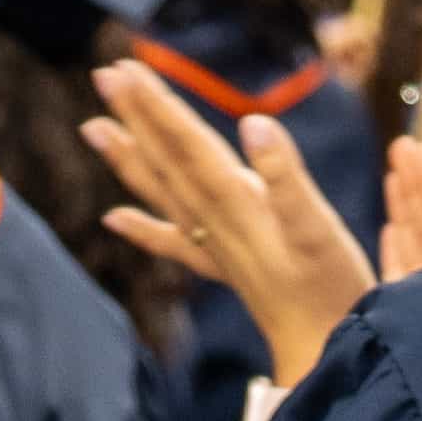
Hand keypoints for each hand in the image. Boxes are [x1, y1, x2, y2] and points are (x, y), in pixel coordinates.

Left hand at [83, 60, 376, 389]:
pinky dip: (141, 227)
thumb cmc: (327, 288)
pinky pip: (172, 241)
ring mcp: (216, 245)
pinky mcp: (226, 266)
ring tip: (94, 127)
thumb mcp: (317, 226)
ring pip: (162, 193)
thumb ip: (286, 175)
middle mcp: (217, 221)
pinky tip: (114, 218)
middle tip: (106, 74)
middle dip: (138, 116)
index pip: (187, 144)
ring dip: (130, 157)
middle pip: (168, 160)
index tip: (126, 70)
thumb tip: (254, 123)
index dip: (158, 106)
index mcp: (237, 203)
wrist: (323, 350)